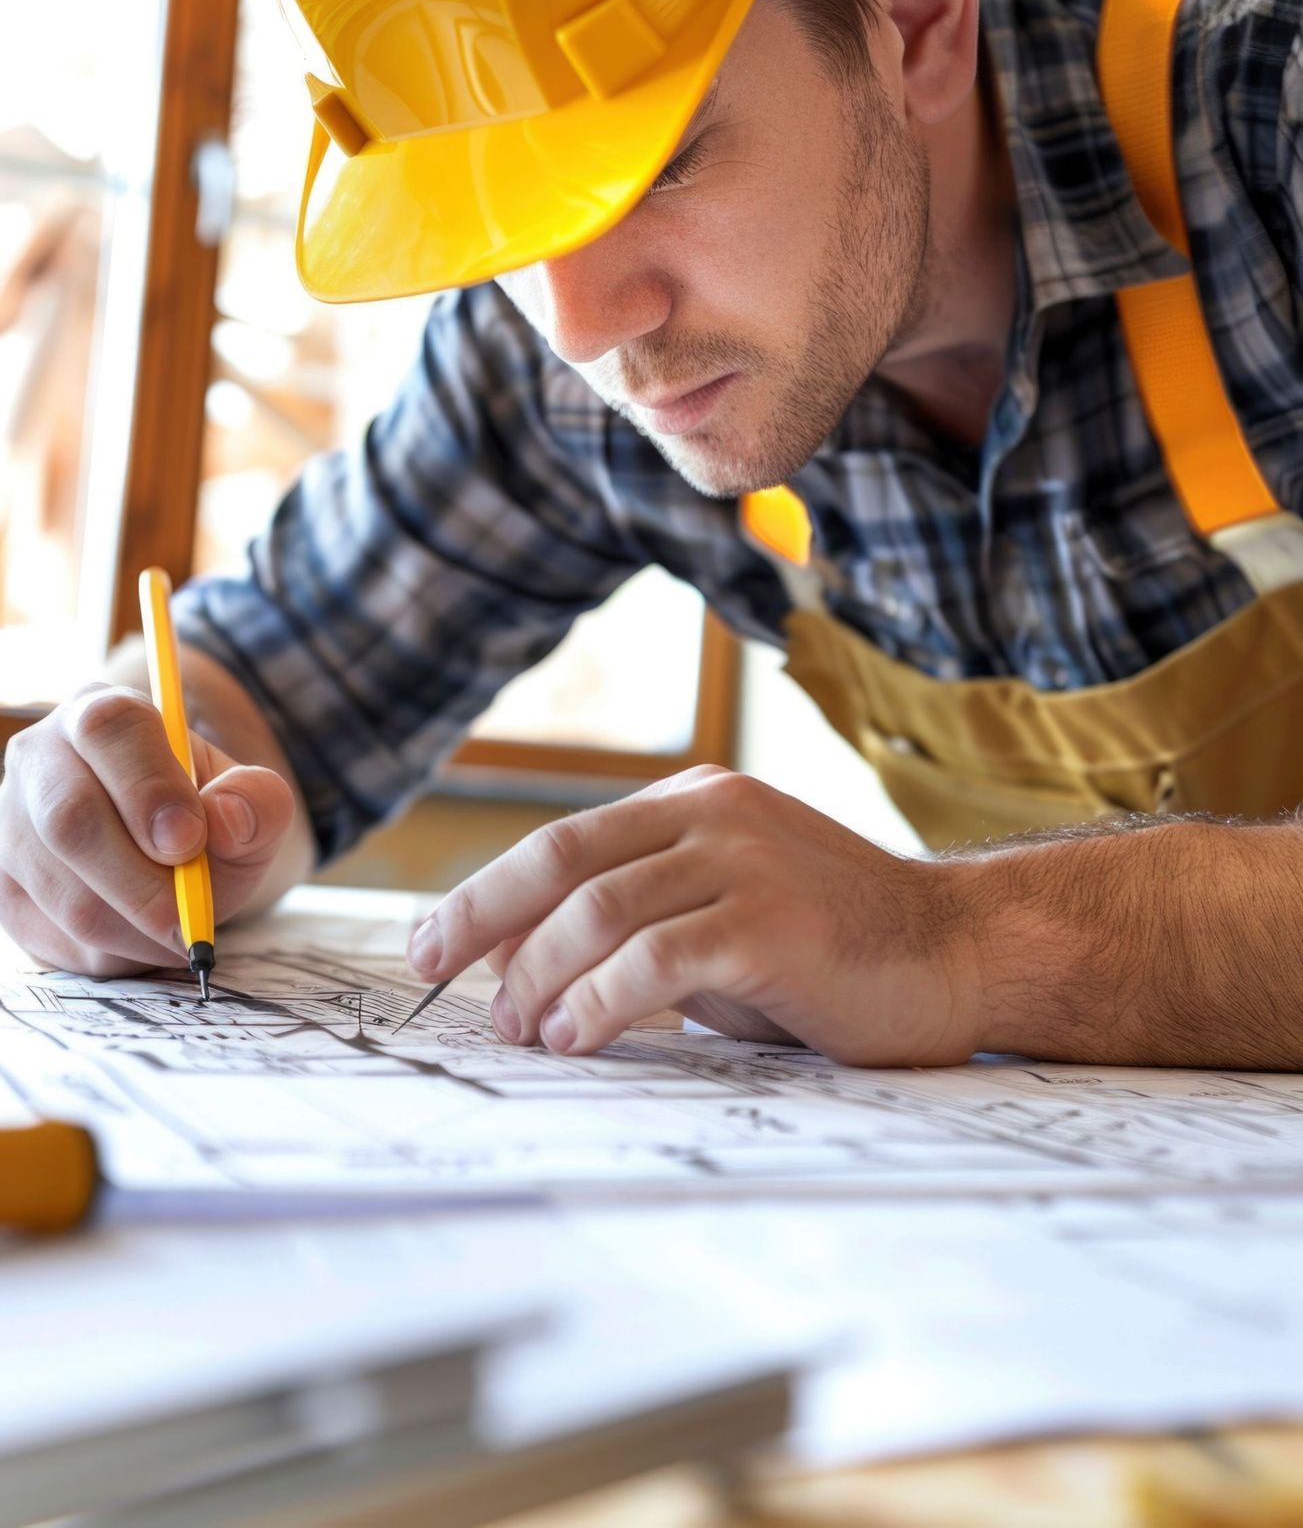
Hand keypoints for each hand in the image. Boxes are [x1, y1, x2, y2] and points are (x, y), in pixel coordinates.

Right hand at [0, 683, 296, 977]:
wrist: (173, 857)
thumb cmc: (209, 819)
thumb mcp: (253, 802)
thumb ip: (258, 802)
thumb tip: (227, 820)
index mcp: (104, 715)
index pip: (109, 730)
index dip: (149, 789)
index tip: (189, 841)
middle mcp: (41, 759)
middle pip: (69, 817)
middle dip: (139, 879)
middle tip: (189, 913)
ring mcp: (11, 825)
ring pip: (64, 891)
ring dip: (136, 926)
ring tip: (182, 927)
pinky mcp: (6, 888)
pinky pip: (56, 935)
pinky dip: (116, 950)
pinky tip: (147, 936)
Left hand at [407, 766, 983, 1065]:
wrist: (955, 952)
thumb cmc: (829, 947)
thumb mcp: (721, 914)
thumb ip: (636, 924)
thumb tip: (518, 967)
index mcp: (694, 804)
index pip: (563, 842)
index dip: (486, 896)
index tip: (433, 947)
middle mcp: (714, 815)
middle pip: (562, 860)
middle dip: (485, 924)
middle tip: (450, 986)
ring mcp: (745, 861)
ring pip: (600, 909)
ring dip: (542, 976)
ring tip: (524, 1029)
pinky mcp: (772, 923)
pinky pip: (658, 957)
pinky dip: (602, 999)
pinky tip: (579, 1034)